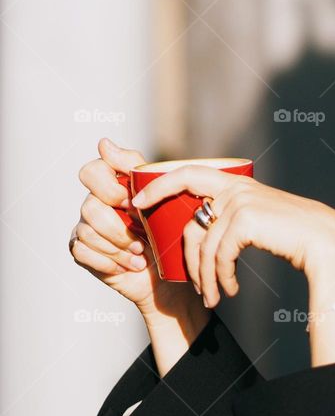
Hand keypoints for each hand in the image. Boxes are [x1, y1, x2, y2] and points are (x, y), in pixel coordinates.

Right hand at [71, 138, 202, 323]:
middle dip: (119, 223)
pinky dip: (112, 261)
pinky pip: (84, 251)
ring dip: (120, 245)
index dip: (111, 187)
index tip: (132, 202)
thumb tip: (102, 142)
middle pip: (90, 204)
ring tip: (141, 252)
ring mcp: (86, 226)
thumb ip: (139, 170)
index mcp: (114, 185)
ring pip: (89, 229)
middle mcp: (96, 202)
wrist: (171, 273)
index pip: (93, 171)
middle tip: (140, 230)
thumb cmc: (169, 231)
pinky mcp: (82, 250)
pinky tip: (130, 264)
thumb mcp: (165, 198)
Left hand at [130, 165, 334, 308]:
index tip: (138, 200)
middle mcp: (236, 188)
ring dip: (206, 277)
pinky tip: (230, 290)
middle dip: (176, 248)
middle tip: (175, 274)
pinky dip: (221, 278)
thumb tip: (207, 230)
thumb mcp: (261, 220)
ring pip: (203, 245)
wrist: (325, 241)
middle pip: (188, 218)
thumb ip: (235, 217)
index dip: (159, 184)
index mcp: (238, 183)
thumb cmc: (297, 235)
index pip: (189, 173)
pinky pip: (219, 255)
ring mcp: (239, 202)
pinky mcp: (244, 220)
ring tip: (214, 297)